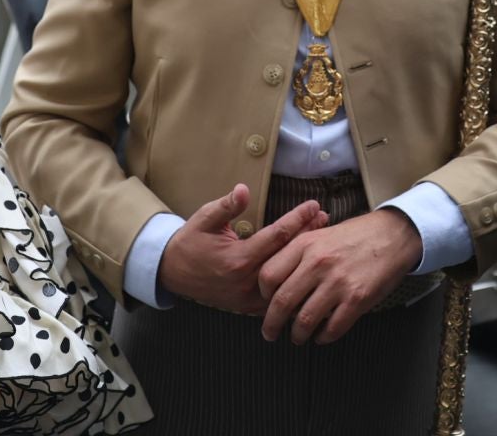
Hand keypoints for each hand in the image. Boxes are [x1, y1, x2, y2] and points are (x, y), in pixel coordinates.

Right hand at [159, 184, 327, 313]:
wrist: (171, 273)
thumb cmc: (190, 242)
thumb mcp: (204, 218)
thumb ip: (226, 206)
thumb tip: (243, 189)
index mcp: (238, 258)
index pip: (277, 236)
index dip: (298, 219)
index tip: (314, 204)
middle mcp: (247, 281)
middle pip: (288, 257)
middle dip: (308, 235)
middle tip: (325, 218)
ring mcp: (249, 298)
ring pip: (286, 279)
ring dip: (304, 258)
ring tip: (321, 238)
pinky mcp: (248, 307)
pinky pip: (277, 298)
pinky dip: (294, 282)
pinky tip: (307, 269)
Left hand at [257, 207, 422, 345]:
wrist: (392, 235)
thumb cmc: (353, 236)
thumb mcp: (319, 233)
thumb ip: (296, 254)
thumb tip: (273, 281)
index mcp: (305, 244)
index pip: (268, 275)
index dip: (262, 295)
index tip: (265, 303)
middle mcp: (318, 263)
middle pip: (282, 302)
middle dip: (272, 324)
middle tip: (270, 333)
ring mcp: (338, 282)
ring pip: (305, 320)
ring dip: (297, 335)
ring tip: (298, 337)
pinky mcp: (357, 299)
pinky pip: (332, 328)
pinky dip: (323, 337)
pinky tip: (322, 336)